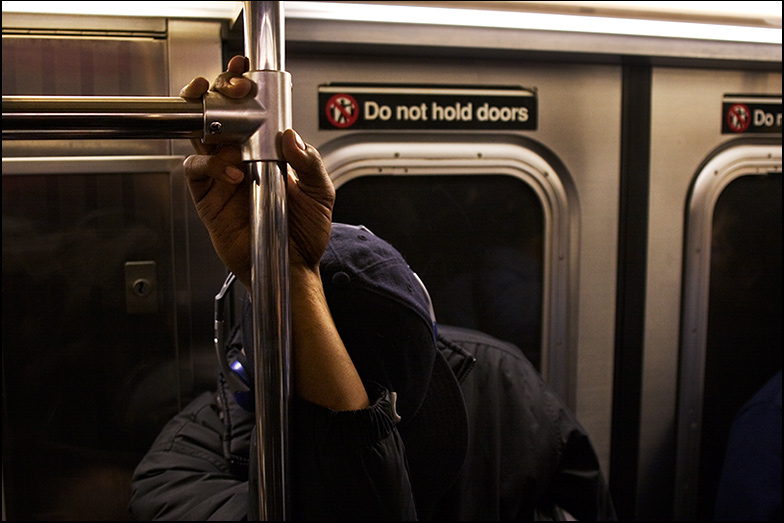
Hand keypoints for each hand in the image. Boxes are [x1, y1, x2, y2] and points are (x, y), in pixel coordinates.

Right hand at [180, 56, 334, 288]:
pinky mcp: (208, 197)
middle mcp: (241, 156)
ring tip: (220, 123)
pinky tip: (233, 175)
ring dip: (204, 118)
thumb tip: (290, 136)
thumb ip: (310, 163)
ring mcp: (222, 175)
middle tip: (233, 87)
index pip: (249, 109)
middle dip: (220, 91)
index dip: (241, 86)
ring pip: (200, 133)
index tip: (244, 70)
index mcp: (267, 150)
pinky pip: (196, 169)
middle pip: (218, 111)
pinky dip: (209, 165)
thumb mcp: (321, 194)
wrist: (292, 267)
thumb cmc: (306, 232)